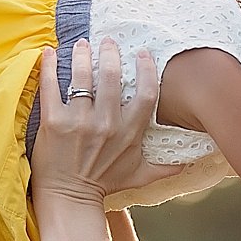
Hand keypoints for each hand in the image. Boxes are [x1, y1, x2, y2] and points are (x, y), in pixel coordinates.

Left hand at [29, 39, 180, 205]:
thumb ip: (166, 168)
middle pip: (112, 77)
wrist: (69, 199)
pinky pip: (51, 86)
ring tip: (82, 44)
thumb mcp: (140, 176)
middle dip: (110, 53)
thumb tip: (192, 164)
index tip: (142, 54)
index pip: (145, 93)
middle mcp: (106, 124)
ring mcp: (78, 122)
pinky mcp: (53, 122)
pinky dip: (48, 66)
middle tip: (107, 41)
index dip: (146, 70)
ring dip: (82, 55)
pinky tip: (48, 52)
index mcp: (129, 133)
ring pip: (82, 77)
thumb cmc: (104, 185)